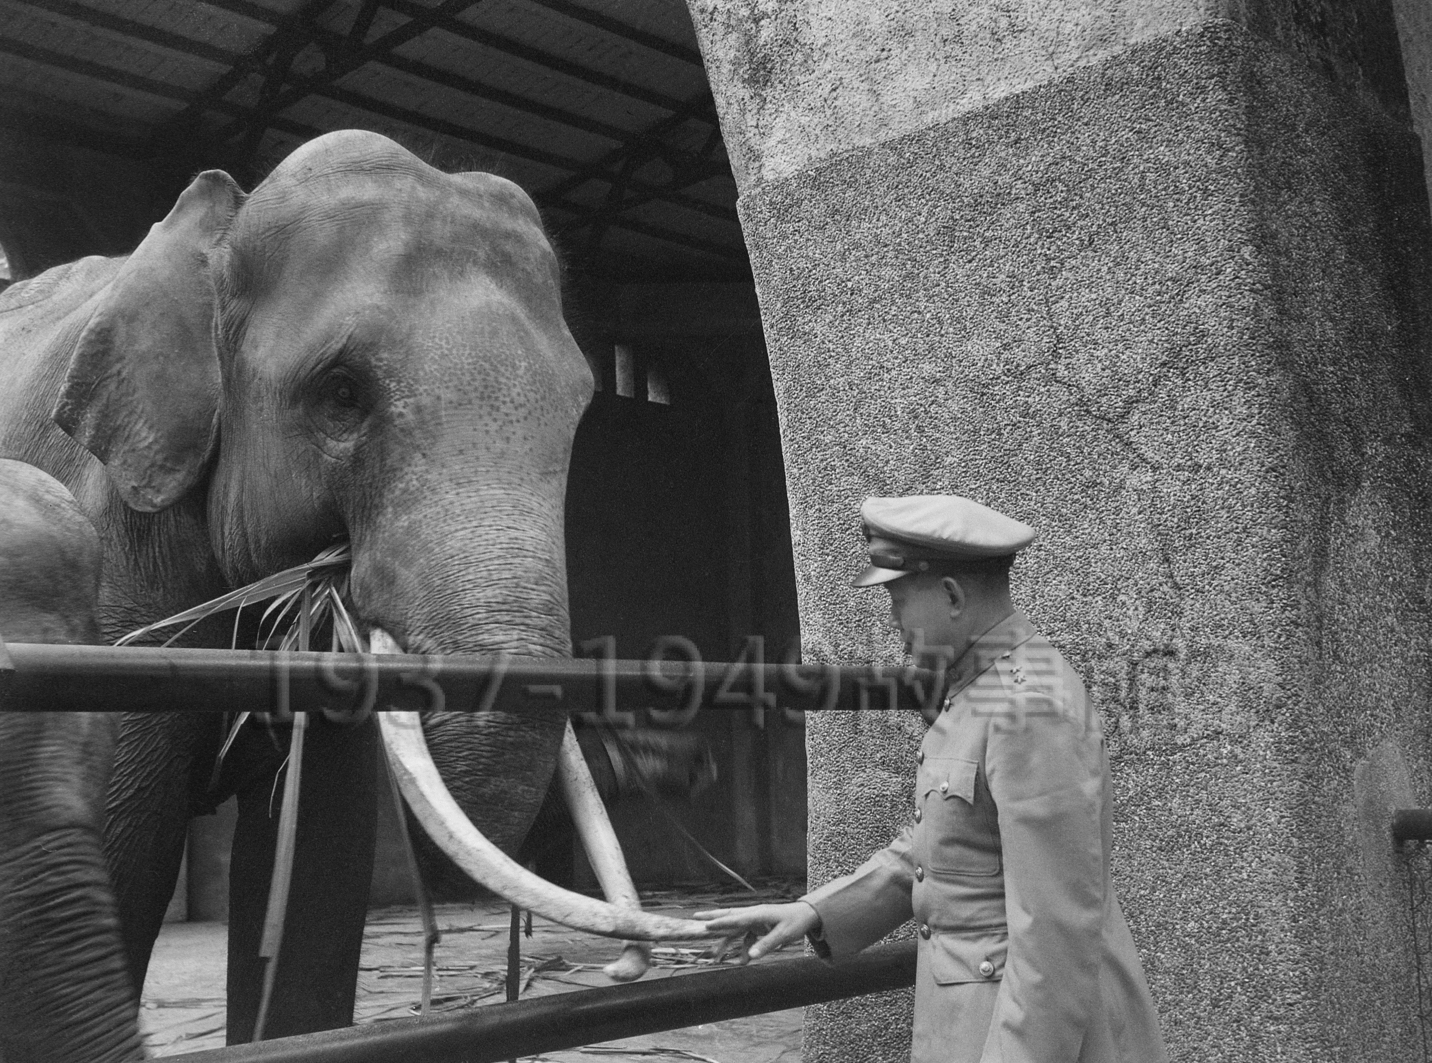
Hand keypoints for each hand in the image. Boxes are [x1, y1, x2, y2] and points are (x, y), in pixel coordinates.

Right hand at [693, 901, 821, 962]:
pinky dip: (743, 948)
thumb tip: (750, 956)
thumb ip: (766, 945)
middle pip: (729, 915)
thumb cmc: (795, 923)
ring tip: (716, 954)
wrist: (806, 915)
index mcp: (758, 914)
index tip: (705, 925)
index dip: (720, 923)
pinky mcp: (759, 925)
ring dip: (726, 940)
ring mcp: (756, 919)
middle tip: (695, 917)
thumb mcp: (783, 935)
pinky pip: (746, 936)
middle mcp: (754, 914)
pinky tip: (744, 961)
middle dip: (712, 918)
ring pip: (735, 927)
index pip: (735, 919)